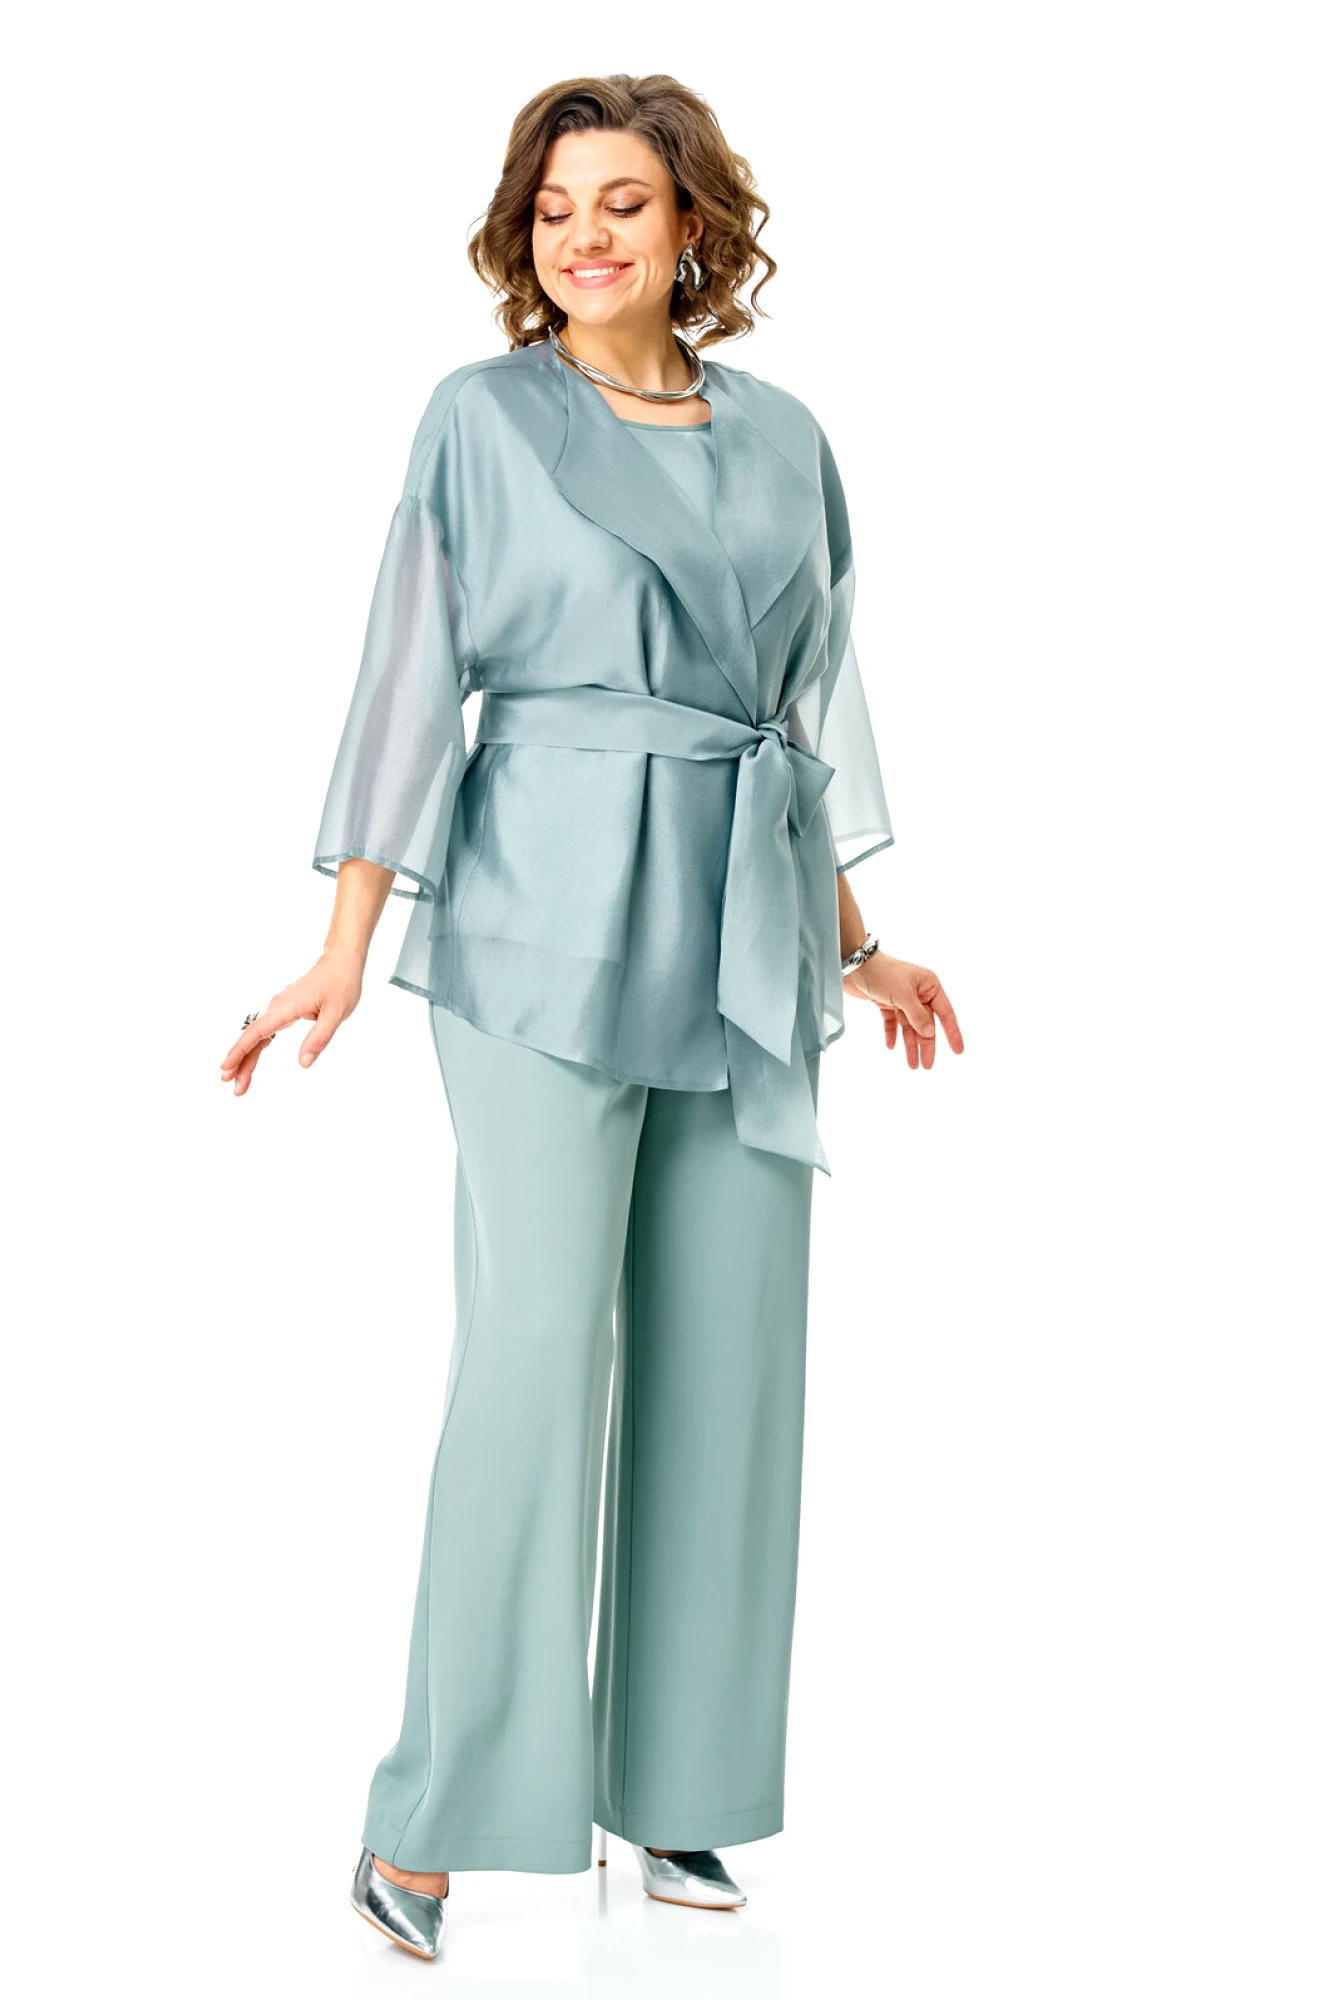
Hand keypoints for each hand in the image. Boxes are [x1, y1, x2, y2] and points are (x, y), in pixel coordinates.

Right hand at [219, 949, 364, 1095]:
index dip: (240, 1050)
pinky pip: (266, 1032)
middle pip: (253, 1037)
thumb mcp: (336, 1014)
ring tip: (239, 1081)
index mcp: (286, 1007)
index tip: (226, 1066)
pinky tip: (250, 1062)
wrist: (341, 962)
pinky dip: (257, 1048)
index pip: (257, 1031)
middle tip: (231, 1086)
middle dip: (240, 1061)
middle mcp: (277, 1008)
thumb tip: (303, 1063)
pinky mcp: (284, 1012)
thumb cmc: (340, 985)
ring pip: (257, 1036)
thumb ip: (318, 1038)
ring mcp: (279, 1009)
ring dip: (246, 1058)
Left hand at [843, 949, 963, 1069]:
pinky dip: (892, 1034)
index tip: (958, 1051)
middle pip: (926, 1024)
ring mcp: (902, 999)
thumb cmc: (883, 973)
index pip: (945, 1013)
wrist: (854, 964)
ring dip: (910, 1045)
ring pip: (910, 1027)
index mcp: (929, 986)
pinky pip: (893, 1023)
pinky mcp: (886, 1003)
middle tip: (927, 1066)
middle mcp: (918, 993)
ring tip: (912, 1065)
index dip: (952, 1033)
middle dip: (926, 1045)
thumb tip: (930, 1033)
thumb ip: (918, 1016)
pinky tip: (891, 1046)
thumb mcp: (904, 995)